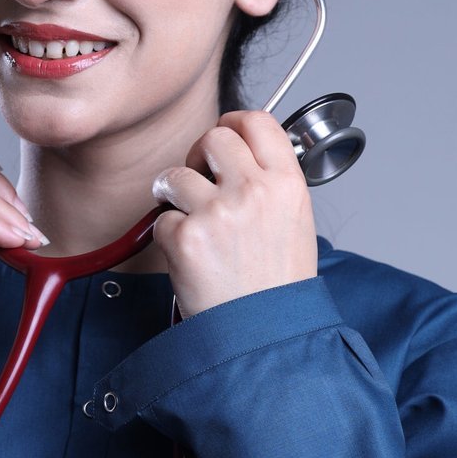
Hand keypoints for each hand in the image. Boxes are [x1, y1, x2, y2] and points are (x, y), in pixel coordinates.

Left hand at [149, 110, 317, 319]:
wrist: (264, 335)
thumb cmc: (277, 288)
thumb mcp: (295, 224)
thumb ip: (269, 185)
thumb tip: (239, 159)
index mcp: (287, 184)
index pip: (257, 122)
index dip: (233, 122)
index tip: (224, 133)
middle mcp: (254, 191)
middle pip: (212, 137)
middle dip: (198, 156)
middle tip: (199, 183)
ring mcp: (217, 212)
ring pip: (175, 176)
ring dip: (174, 197)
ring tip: (192, 227)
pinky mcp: (186, 237)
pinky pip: (161, 220)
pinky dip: (169, 239)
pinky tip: (192, 259)